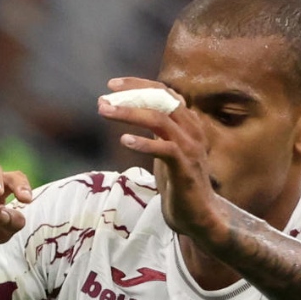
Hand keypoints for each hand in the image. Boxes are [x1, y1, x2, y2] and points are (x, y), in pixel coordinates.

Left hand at [100, 76, 227, 242]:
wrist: (197, 214)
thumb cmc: (178, 181)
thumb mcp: (166, 148)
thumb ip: (157, 129)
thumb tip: (135, 111)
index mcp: (188, 123)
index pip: (165, 93)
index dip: (139, 85)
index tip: (112, 85)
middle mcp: (192, 130)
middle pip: (162, 101)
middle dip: (131, 96)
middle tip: (103, 99)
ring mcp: (190, 148)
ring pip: (160, 120)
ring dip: (129, 114)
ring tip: (105, 112)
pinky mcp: (185, 168)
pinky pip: (165, 149)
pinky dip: (144, 143)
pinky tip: (124, 140)